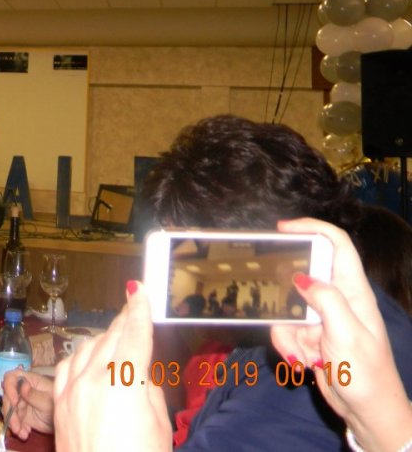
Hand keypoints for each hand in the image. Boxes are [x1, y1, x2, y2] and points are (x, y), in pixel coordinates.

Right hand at [2, 369, 53, 438]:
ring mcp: (21, 403)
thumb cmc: (58, 404)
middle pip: (7, 397)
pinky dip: (18, 429)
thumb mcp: (47, 400)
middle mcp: (22, 391)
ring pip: (9, 411)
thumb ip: (34, 394)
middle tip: (15, 425)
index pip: (11, 378)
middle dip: (10, 412)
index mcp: (29, 381)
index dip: (9, 388)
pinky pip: (14, 421)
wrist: (65, 421)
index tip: (14, 402)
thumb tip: (22, 386)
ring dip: (13, 423)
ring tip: (22, 433)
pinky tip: (25, 434)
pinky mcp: (22, 416)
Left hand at [53, 281, 171, 451]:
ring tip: (117, 336)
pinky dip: (80, 356)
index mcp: (125, 380)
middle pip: (111, 336)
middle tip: (134, 311)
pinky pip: (67, 366)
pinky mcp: (57, 403)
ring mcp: (72, 389)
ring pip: (87, 347)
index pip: (135, 332)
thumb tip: (140, 370)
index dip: (140, 309)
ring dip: (103, 338)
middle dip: (124, 322)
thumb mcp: (158, 424)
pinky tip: (88, 356)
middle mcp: (94, 377)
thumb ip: (148, 388)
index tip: (141, 292)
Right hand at [270, 218, 411, 451]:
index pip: (337, 245)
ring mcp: (322, 317)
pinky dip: (287, 346)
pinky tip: (302, 362)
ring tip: (301, 354)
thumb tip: (300, 275)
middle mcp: (337, 299)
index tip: (281, 229)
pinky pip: (284, 329)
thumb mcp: (347, 335)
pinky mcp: (310, 335)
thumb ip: (325, 300)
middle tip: (273, 304)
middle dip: (284, 295)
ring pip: (286, 307)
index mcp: (354, 291)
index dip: (312, 229)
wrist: (367, 412)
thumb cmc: (366, 373)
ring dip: (286, 331)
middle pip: (300, 275)